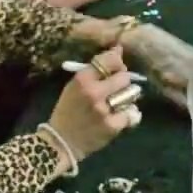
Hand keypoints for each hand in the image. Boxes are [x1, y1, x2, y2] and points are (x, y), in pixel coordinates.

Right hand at [46, 46, 138, 161]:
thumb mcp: (75, 86)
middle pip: (124, 77)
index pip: (110, 60)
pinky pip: (132, 114)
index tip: (116, 68)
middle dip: (123, 81)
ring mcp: (104, 110)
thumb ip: (95, 69)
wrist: (60, 143)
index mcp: (82, 79)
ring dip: (127, 98)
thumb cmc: (68, 111)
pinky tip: (120, 117)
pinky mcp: (112, 126)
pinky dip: (129, 115)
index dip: (117, 62)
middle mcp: (94, 92)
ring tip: (118, 103)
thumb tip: (118, 50)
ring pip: (130, 94)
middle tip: (116, 89)